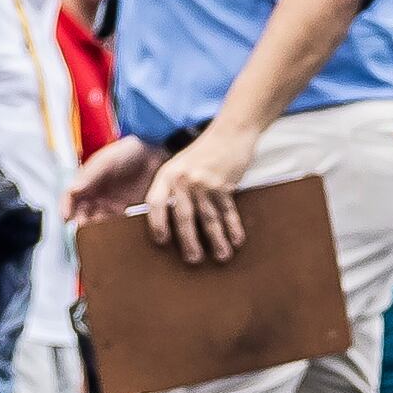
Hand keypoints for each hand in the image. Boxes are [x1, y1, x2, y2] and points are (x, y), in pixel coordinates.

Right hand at [63, 133, 162, 229]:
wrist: (156, 153)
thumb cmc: (130, 151)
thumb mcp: (106, 161)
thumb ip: (89, 175)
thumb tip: (73, 190)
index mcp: (87, 181)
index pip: (70, 197)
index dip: (66, 208)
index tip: (66, 218)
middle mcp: (97, 195)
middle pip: (82, 213)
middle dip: (80, 223)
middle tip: (82, 231)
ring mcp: (112, 204)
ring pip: (98, 222)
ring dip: (96, 230)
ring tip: (98, 236)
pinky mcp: (128, 211)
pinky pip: (118, 224)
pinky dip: (115, 231)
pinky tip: (115, 234)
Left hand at [145, 122, 260, 263]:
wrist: (229, 133)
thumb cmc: (201, 155)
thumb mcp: (179, 167)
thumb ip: (172, 190)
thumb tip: (168, 224)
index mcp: (166, 176)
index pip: (155, 202)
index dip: (156, 222)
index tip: (161, 241)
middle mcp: (183, 179)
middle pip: (184, 216)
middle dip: (189, 240)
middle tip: (193, 259)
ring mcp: (205, 181)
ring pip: (209, 217)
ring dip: (216, 239)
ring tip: (221, 256)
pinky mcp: (225, 184)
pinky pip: (228, 210)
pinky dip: (234, 227)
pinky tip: (237, 240)